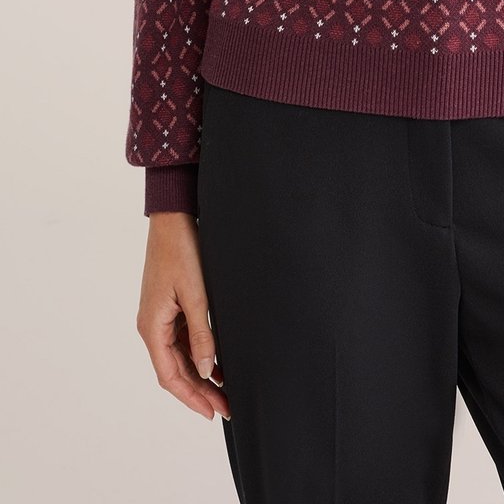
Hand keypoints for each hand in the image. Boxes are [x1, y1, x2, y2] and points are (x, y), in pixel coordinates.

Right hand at [136, 211, 230, 421]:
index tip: (212, 412)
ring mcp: (160, 316)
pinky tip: (216, 362)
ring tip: (225, 390)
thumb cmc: (181, 250)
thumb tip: (205, 369)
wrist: (173, 217)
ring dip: (200, 374)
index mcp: (152, 327)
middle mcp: (152, 326)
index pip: (170, 375)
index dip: (191, 397)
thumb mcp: (196, 294)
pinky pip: (182, 339)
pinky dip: (198, 354)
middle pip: (175, 369)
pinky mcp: (169, 306)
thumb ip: (201, 334)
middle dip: (199, 391)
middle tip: (226, 407)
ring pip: (179, 357)